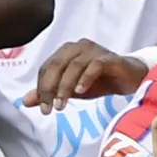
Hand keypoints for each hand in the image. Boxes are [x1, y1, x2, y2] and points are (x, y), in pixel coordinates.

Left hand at [23, 39, 148, 112]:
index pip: (47, 68)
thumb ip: (51, 93)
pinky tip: (80, 92)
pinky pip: (94, 66)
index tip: (42, 109)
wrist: (130, 78)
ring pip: (73, 66)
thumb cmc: (100, 81)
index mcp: (66, 52)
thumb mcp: (71, 90)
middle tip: (49, 109)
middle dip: (49, 88)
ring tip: (62, 106)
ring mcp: (94, 50)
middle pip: (56, 65)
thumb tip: (26, 101)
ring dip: (65, 87)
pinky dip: (85, 79)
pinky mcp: (109, 58)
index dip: (41, 88)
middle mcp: (78, 47)